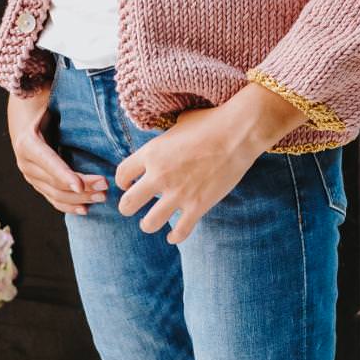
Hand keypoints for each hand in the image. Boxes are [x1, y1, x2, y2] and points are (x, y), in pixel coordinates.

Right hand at [7, 88, 107, 216]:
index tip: (80, 185)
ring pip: (55, 194)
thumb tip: (86, 93)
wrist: (23, 112)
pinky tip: (85, 209)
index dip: (63, 175)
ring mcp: (29, 175)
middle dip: (81, 188)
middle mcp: (25, 162)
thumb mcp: (49, 100)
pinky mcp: (36, 182)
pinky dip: (68, 205)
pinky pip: (52, 198)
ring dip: (79, 199)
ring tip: (101, 197)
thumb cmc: (43, 104)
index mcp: (27, 142)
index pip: (48, 162)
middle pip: (55, 182)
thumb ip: (62, 102)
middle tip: (105, 186)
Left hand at [113, 106, 265, 245]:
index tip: (127, 184)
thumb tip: (169, 137)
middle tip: (132, 207)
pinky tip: (173, 236)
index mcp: (151, 153)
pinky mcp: (198, 205)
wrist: (237, 133)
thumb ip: (168, 137)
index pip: (122, 174)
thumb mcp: (179, 124)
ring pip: (149, 223)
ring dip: (147, 225)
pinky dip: (175, 237)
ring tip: (149, 223)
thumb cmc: (210, 123)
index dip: (122, 182)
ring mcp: (178, 193)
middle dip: (127, 207)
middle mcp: (159, 175)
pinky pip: (180, 231)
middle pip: (128, 203)